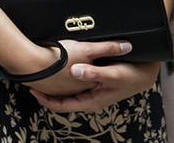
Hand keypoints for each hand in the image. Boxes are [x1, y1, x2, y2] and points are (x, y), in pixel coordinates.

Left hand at [28, 40, 158, 111]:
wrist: (144, 73)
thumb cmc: (130, 75)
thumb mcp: (112, 74)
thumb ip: (93, 72)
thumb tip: (74, 71)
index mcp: (91, 101)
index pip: (62, 106)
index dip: (45, 99)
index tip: (32, 89)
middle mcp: (88, 98)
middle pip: (61, 99)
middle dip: (45, 91)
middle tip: (29, 79)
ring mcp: (89, 91)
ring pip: (66, 90)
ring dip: (52, 84)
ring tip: (37, 73)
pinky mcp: (91, 82)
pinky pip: (72, 83)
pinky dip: (62, 78)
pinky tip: (54, 67)